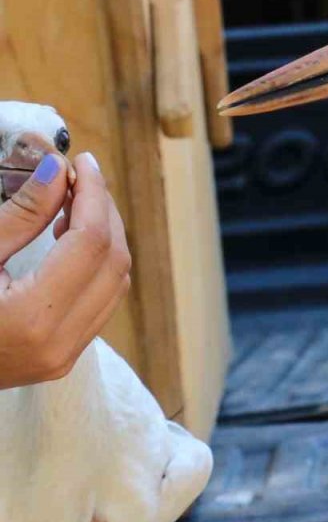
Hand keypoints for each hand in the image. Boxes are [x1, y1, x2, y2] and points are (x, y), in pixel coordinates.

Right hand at [0, 154, 130, 387]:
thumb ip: (18, 216)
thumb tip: (57, 170)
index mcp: (32, 317)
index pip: (90, 242)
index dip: (93, 195)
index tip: (85, 163)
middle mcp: (59, 344)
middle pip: (113, 261)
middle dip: (103, 212)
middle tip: (80, 179)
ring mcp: (64, 356)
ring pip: (116, 284)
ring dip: (105, 239)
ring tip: (73, 206)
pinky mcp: (63, 358)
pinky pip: (102, 303)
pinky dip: (97, 266)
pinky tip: (71, 243)